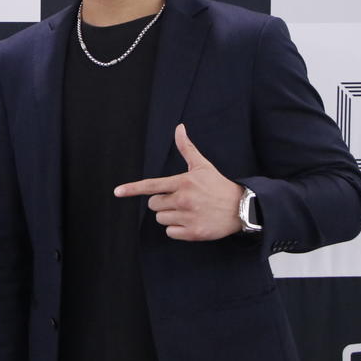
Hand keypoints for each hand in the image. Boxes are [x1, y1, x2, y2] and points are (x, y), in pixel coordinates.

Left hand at [114, 124, 242, 240]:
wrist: (242, 207)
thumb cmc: (218, 185)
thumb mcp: (202, 166)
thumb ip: (187, 148)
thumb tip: (179, 128)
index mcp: (183, 182)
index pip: (151, 185)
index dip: (132, 189)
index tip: (117, 192)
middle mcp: (183, 199)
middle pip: (153, 204)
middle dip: (162, 202)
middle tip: (179, 200)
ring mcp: (188, 217)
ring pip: (160, 219)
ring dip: (170, 216)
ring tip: (187, 210)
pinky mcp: (194, 233)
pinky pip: (170, 232)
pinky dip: (177, 229)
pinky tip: (191, 222)